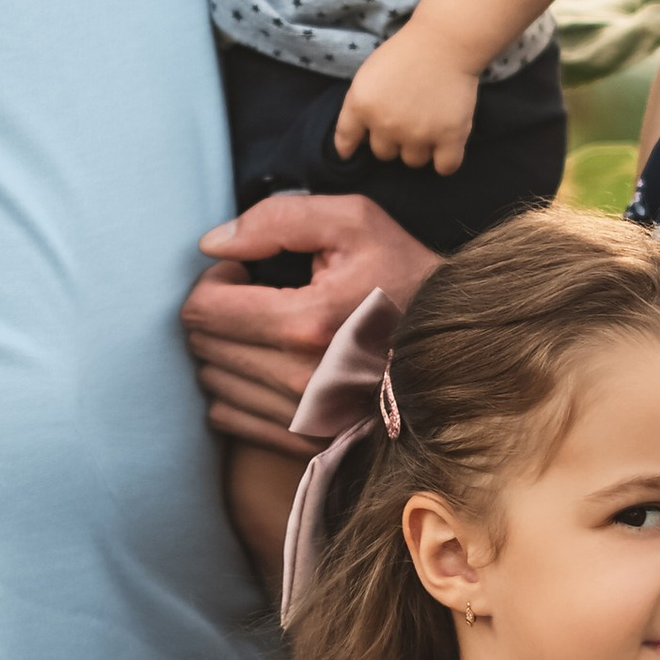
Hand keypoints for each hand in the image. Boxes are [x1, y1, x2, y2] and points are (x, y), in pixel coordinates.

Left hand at [182, 193, 439, 445]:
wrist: (456, 343)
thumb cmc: (405, 274)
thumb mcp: (354, 222)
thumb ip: (277, 219)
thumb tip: (212, 245)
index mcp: (305, 324)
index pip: (203, 308)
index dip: (216, 278)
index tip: (246, 270)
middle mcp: (299, 380)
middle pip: (202, 345)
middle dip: (219, 311)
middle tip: (257, 295)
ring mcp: (301, 417)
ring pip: (211, 381)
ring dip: (226, 349)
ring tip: (266, 327)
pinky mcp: (304, 440)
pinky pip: (228, 418)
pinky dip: (235, 388)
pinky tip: (267, 363)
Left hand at [333, 22, 480, 175]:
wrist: (446, 40)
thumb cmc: (406, 52)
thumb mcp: (368, 74)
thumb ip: (360, 105)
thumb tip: (360, 140)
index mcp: (361, 105)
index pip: (346, 142)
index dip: (351, 148)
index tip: (353, 152)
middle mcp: (386, 124)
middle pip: (384, 154)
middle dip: (393, 140)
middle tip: (407, 120)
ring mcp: (418, 133)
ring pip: (413, 161)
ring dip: (419, 148)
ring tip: (429, 126)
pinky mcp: (450, 137)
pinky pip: (445, 167)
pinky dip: (446, 160)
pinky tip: (446, 145)